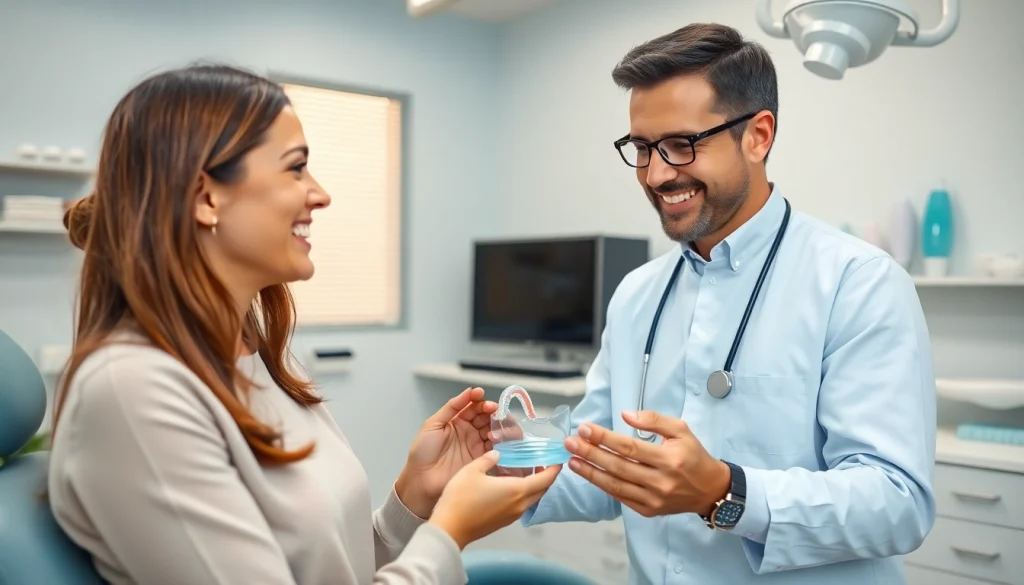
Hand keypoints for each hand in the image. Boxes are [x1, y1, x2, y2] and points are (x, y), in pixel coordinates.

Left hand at [395, 387, 495, 517]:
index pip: (474, 407)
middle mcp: (470, 432)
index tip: (483, 398)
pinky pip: (496, 448)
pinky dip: (500, 441)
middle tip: (494, 411)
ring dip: (498, 426)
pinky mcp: (481, 460)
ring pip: (494, 431)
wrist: (421, 480)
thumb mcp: (433, 424)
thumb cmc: (422, 453)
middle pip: (487, 418)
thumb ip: (452, 407)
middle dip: (493, 412)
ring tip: (494, 426)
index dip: (480, 402)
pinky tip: (496, 438)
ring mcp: (476, 446)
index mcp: (457, 422)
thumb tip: (469, 391)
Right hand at [428, 451, 561, 548]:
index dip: (555, 468)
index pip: (546, 479)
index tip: (558, 457)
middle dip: (546, 475)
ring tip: (527, 469)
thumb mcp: (472, 470)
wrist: (449, 529)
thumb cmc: (461, 498)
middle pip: (542, 489)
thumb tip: (498, 454)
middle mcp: (520, 504)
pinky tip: (512, 483)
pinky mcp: (504, 521)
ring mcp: (513, 515)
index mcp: (518, 490)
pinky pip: (522, 504)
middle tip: (542, 460)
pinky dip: (524, 492)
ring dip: (535, 485)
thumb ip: (488, 459)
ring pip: (532, 498)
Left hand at [563, 411, 730, 517]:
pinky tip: (589, 475)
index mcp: (669, 459)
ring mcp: (653, 499)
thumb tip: (625, 415)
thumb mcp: (680, 430)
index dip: (604, 438)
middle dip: (590, 454)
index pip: (629, 447)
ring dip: (590, 473)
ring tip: (572, 460)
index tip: (585, 429)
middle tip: (570, 443)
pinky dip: (603, 486)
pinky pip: (621, 498)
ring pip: (615, 486)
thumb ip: (654, 420)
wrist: (709, 490)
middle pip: (618, 467)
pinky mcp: (648, 511)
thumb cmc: (694, 456)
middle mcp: (660, 481)